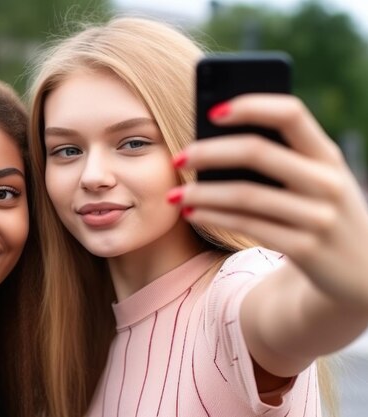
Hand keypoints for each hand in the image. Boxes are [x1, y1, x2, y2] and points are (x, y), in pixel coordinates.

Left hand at [170, 93, 367, 307]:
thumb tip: (212, 139)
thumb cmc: (322, 211)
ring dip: (202, 193)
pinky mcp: (305, 249)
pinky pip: (247, 226)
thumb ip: (281, 158)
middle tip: (178, 158)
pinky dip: (213, 217)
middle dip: (209, 152)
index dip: (250, 106)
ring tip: (175, 195)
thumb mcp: (315, 180)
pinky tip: (191, 213)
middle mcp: (327, 181)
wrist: (363, 271)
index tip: (212, 111)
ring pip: (245, 195)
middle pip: (257, 152)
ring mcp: (318, 217)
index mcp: (328, 154)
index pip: (290, 113)